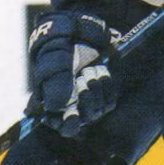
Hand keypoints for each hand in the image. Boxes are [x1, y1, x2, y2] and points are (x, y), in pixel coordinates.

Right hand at [28, 12, 117, 136]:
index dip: (70, 124)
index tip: (72, 114)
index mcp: (55, 108)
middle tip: (80, 78)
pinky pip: (111, 98)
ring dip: (95, 86)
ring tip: (88, 70)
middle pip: (86, 118)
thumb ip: (54, 85)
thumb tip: (56, 107)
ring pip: (100, 109)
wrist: (77, 36)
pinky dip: (106, 83)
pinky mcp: (106, 96)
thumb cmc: (59, 53)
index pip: (66, 128)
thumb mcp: (52, 66)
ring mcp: (91, 104)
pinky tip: (98, 70)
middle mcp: (74, 110)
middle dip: (85, 97)